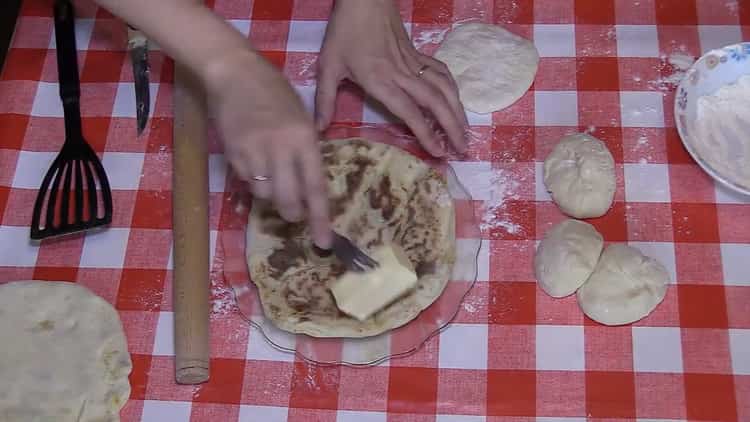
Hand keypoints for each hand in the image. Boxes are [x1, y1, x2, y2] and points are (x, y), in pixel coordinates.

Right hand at [203, 50, 331, 247]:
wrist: (234, 72)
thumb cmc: (274, 92)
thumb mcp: (301, 117)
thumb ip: (307, 149)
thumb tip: (309, 186)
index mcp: (304, 138)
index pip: (315, 187)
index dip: (320, 218)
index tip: (324, 241)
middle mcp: (281, 149)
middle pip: (288, 200)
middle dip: (293, 213)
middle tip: (294, 214)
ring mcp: (254, 153)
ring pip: (264, 195)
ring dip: (270, 194)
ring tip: (270, 174)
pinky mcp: (233, 154)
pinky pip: (246, 181)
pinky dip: (252, 180)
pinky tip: (253, 160)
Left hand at [316, 0, 467, 156]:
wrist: (364, 0)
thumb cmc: (344, 32)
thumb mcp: (328, 66)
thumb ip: (324, 100)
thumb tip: (319, 130)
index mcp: (380, 81)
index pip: (410, 112)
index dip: (427, 134)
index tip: (438, 152)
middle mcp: (402, 74)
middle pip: (435, 104)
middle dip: (452, 128)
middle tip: (463, 150)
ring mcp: (414, 64)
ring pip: (444, 89)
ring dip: (458, 111)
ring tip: (465, 132)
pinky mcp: (419, 55)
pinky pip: (442, 74)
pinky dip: (453, 90)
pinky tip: (456, 103)